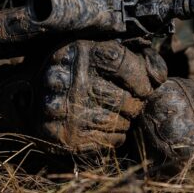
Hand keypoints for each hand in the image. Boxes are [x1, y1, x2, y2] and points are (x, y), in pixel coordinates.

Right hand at [38, 38, 166, 151]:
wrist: (34, 95)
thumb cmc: (80, 71)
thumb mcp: (101, 53)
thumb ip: (136, 57)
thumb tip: (159, 75)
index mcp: (78, 51)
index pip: (120, 61)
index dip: (141, 77)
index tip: (144, 87)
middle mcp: (68, 78)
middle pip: (122, 98)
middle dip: (134, 104)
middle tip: (131, 104)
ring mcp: (64, 109)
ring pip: (117, 122)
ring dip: (125, 122)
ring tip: (116, 114)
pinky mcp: (65, 136)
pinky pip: (108, 141)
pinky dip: (115, 137)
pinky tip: (106, 127)